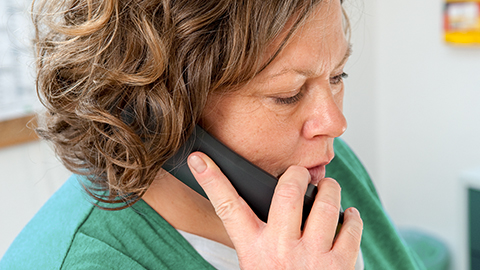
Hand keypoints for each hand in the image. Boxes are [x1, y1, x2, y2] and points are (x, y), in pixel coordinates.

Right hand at [187, 152, 362, 268]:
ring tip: (329, 189)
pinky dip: (352, 217)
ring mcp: (311, 257)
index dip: (212, 180)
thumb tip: (265, 205)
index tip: (199, 160)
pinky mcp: (339, 265)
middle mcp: (280, 250)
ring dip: (331, 190)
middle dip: (297, 174)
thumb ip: (258, 237)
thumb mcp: (255, 264)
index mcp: (253, 249)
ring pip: (325, 205)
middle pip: (287, 192)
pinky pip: (350, 228)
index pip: (227, 208)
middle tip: (300, 173)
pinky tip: (347, 216)